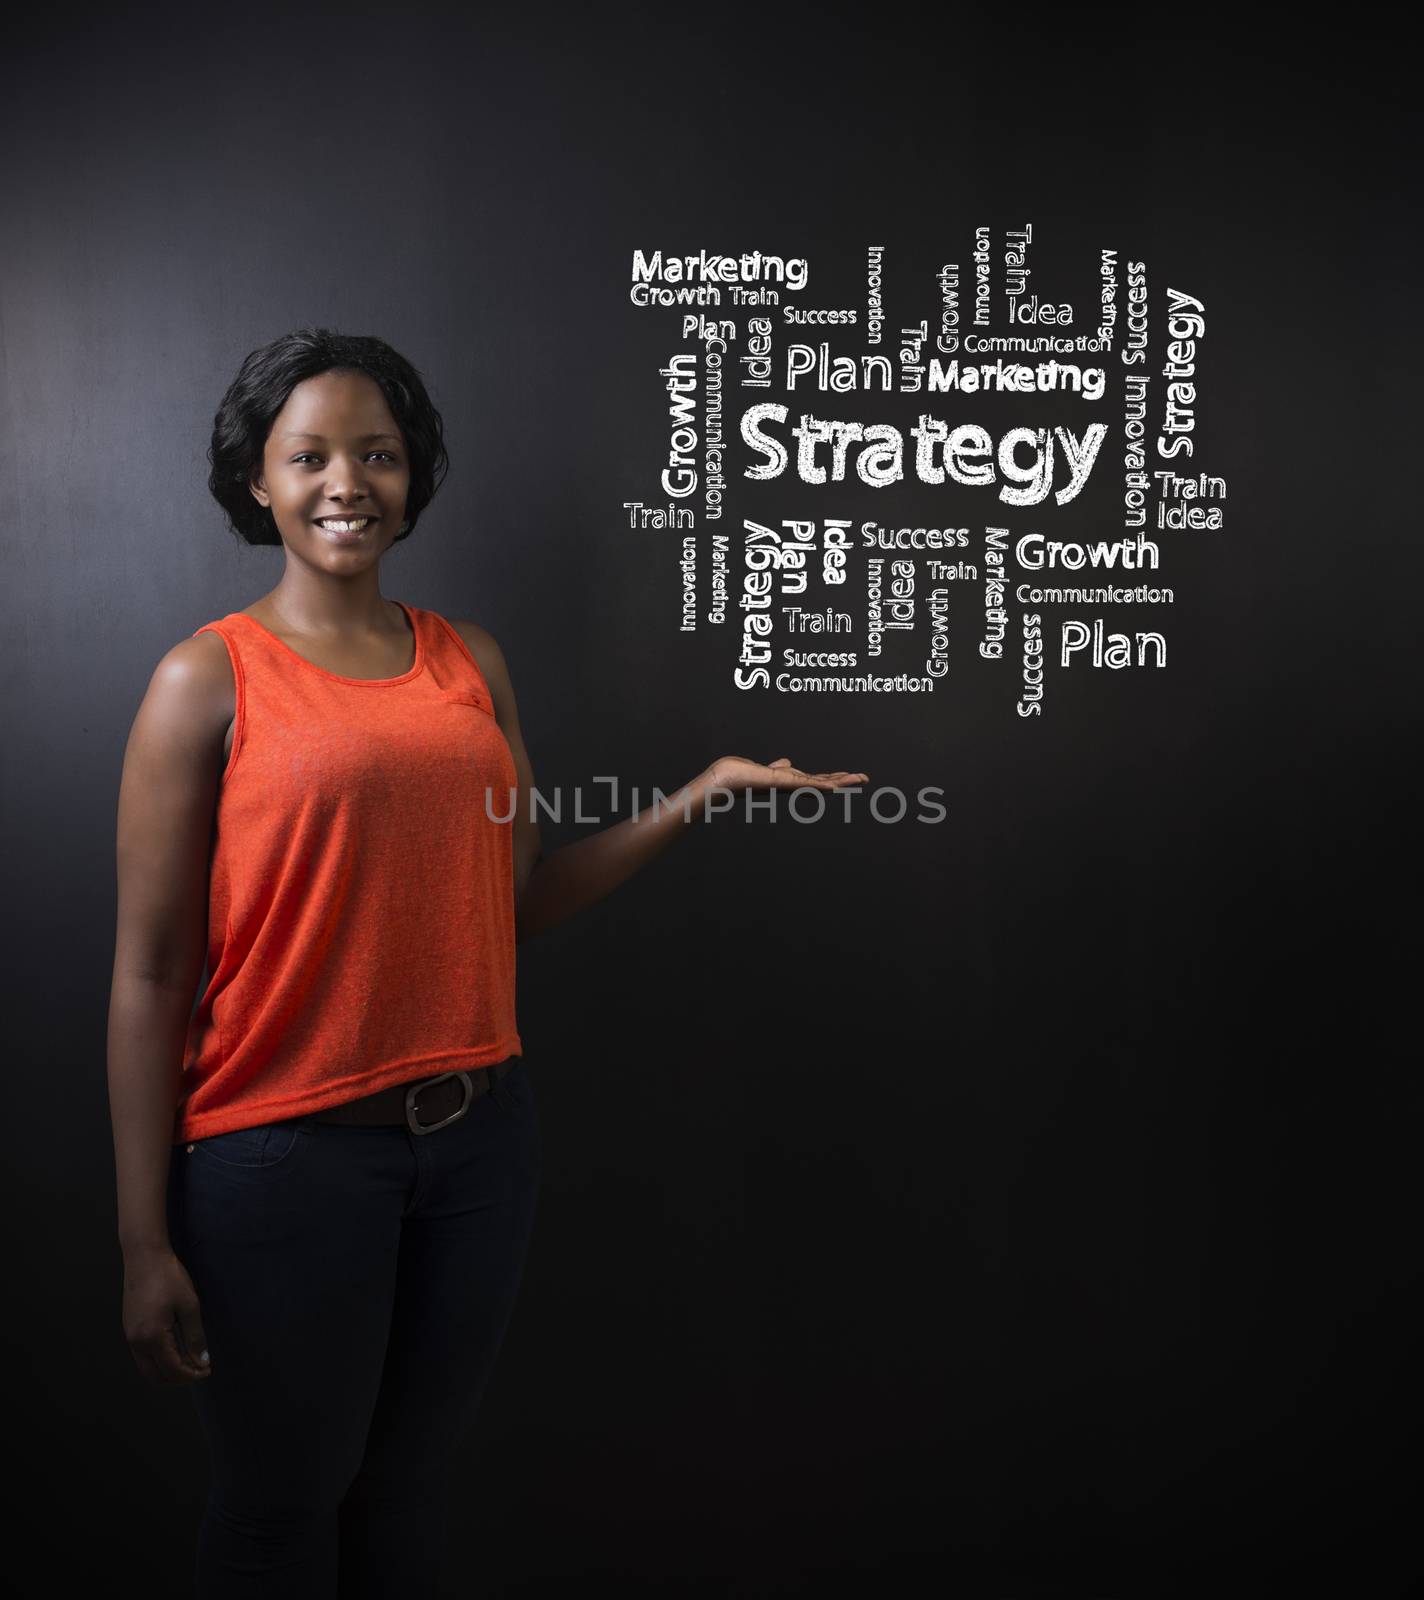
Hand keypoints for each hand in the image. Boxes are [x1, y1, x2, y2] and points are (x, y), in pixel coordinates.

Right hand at [122, 1244, 211, 1386]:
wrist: (145, 1257)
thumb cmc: (169, 1278)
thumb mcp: (189, 1306)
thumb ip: (195, 1337)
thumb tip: (203, 1360)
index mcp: (152, 1337)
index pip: (173, 1369)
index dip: (192, 1374)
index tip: (208, 1370)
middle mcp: (136, 1342)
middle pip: (155, 1376)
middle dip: (178, 1379)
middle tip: (199, 1370)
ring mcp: (129, 1336)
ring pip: (147, 1368)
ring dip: (167, 1372)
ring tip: (189, 1363)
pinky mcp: (129, 1329)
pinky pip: (142, 1356)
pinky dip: (158, 1361)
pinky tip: (175, 1351)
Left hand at [706, 755, 868, 795]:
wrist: (726, 780)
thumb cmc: (743, 775)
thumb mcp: (768, 769)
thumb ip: (779, 767)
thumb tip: (787, 762)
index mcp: (791, 781)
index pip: (818, 779)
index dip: (835, 777)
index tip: (852, 776)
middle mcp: (792, 785)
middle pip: (824, 782)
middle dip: (845, 780)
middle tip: (865, 778)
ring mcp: (788, 785)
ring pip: (819, 783)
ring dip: (840, 781)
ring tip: (858, 778)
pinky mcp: (780, 782)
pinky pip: (804, 784)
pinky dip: (820, 784)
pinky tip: (833, 785)